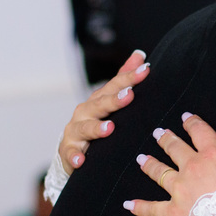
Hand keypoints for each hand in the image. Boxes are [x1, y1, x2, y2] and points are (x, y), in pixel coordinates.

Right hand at [58, 50, 149, 172]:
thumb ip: (123, 78)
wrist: (71, 150)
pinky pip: (71, 154)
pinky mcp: (69, 150)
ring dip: (96, 128)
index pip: (115, 85)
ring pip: (85, 128)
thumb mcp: (109, 100)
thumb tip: (140, 55)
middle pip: (100, 104)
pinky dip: (75, 157)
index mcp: (98, 99)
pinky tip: (81, 161)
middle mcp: (85, 112)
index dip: (130, 77)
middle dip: (115, 100)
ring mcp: (75, 131)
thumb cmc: (95, 121)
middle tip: (130, 95)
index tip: (146, 70)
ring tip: (110, 128)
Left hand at [126, 111, 215, 215]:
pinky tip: (128, 204)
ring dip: (150, 164)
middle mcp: (191, 169)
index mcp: (213, 154)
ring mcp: (179, 191)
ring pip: (159, 173)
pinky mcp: (173, 213)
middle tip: (158, 133)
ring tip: (141, 158)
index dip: (192, 122)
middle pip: (174, 148)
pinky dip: (139, 207)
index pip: (200, 131)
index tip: (186, 117)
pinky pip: (152, 209)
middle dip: (166, 138)